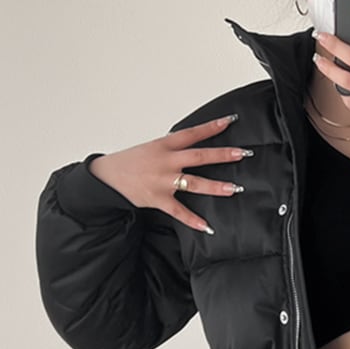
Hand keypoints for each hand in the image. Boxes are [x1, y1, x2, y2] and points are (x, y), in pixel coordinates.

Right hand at [89, 115, 248, 233]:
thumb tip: (196, 142)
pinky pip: (179, 211)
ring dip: (216, 186)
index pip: (192, 133)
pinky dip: (193, 220)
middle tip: (242, 154)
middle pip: (198, 156)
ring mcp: (162, 181)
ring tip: (234, 188)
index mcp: (164, 145)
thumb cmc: (131, 162)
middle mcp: (165, 162)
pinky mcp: (158, 199)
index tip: (229, 121)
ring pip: (194, 183)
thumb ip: (174, 147)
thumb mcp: (153, 147)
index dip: (211, 127)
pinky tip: (207, 227)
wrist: (107, 177)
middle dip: (223, 155)